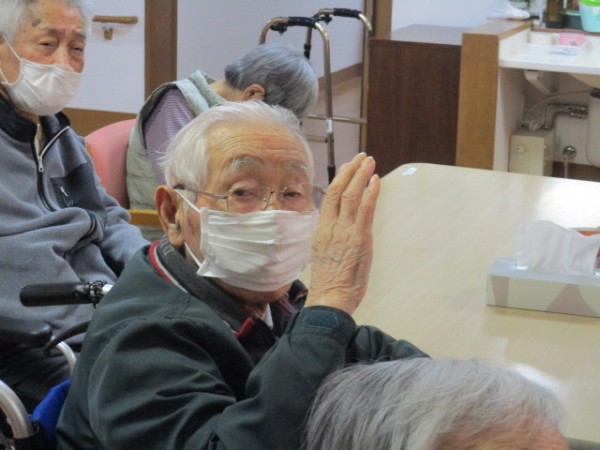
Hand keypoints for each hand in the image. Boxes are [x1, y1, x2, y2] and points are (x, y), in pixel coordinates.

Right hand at [306, 153, 380, 315]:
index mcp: (321, 230)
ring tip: (369, 162)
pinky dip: (371, 193)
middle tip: (361, 157)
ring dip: (361, 175)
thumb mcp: (324, 254)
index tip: (347, 167)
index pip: (328, 197)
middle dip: (351, 171)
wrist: (330, 298)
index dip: (339, 179)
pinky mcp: (358, 238)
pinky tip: (376, 181)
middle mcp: (330, 227)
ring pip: (351, 195)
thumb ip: (332, 237)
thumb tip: (340, 227)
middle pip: (337, 190)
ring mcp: (344, 231)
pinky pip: (365, 209)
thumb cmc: (330, 282)